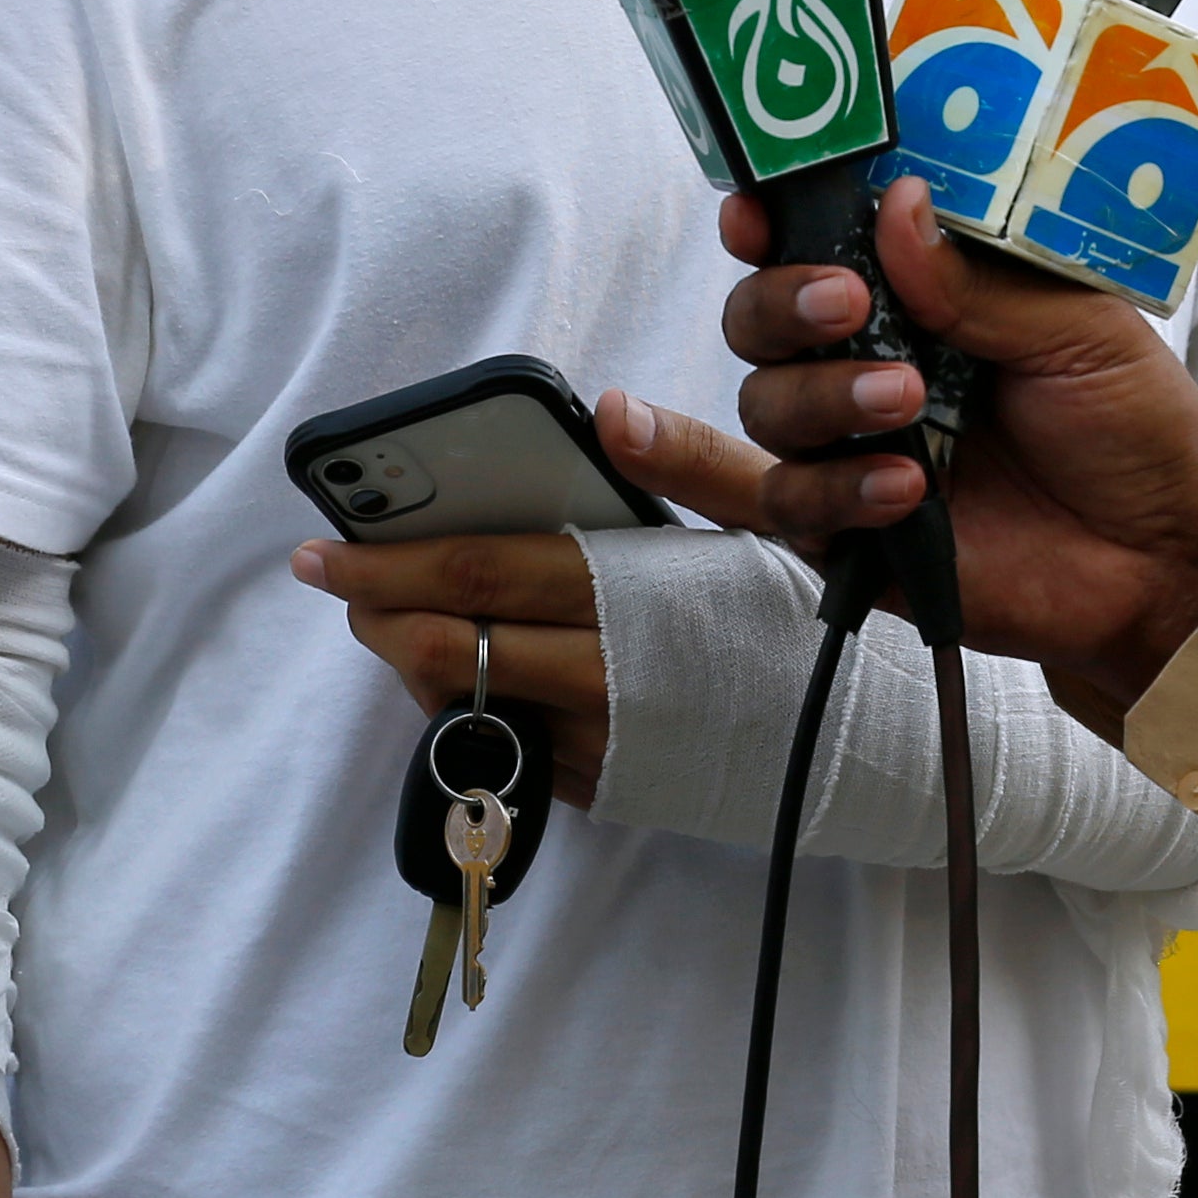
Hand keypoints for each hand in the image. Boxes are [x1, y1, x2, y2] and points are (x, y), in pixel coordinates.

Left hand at [291, 404, 806, 806]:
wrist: (868, 742)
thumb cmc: (811, 612)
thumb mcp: (762, 520)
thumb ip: (681, 466)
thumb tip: (608, 411)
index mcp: (631, 591)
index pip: (477, 571)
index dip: (390, 557)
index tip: (331, 539)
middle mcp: (601, 672)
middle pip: (445, 640)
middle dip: (371, 604)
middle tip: (329, 572)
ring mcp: (596, 740)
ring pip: (460, 700)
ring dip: (407, 655)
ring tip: (385, 612)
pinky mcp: (602, 786)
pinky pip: (502, 745)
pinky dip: (461, 704)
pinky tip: (454, 667)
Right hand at [704, 180, 1197, 710]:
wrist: (1168, 554)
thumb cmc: (1133, 425)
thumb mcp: (1077, 328)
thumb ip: (977, 278)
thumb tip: (899, 204)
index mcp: (919, 295)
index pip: (814, 245)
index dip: (768, 225)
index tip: (756, 216)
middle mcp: (870, 361)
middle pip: (759, 321)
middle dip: (784, 305)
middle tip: (849, 305)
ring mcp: (856, 447)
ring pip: (767, 407)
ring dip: (824, 398)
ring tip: (906, 404)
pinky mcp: (855, 531)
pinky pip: (794, 505)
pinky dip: (834, 488)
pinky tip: (903, 486)